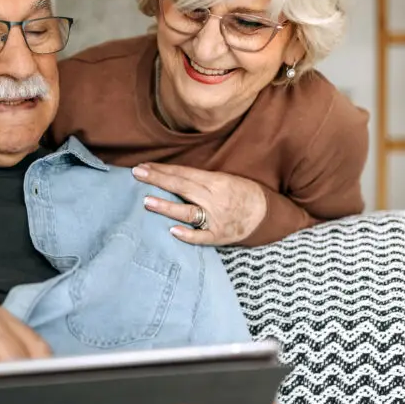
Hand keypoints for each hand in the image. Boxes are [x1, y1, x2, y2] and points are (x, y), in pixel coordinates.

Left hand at [132, 164, 266, 245]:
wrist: (267, 214)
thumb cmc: (243, 193)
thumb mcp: (225, 179)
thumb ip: (200, 180)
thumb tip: (171, 177)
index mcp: (217, 182)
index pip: (184, 174)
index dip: (163, 170)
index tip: (143, 166)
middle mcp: (215, 199)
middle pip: (182, 188)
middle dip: (158, 180)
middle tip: (136, 173)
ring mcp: (217, 219)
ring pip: (188, 211)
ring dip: (167, 206)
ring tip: (147, 201)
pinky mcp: (220, 236)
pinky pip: (202, 237)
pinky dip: (188, 234)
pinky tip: (172, 231)